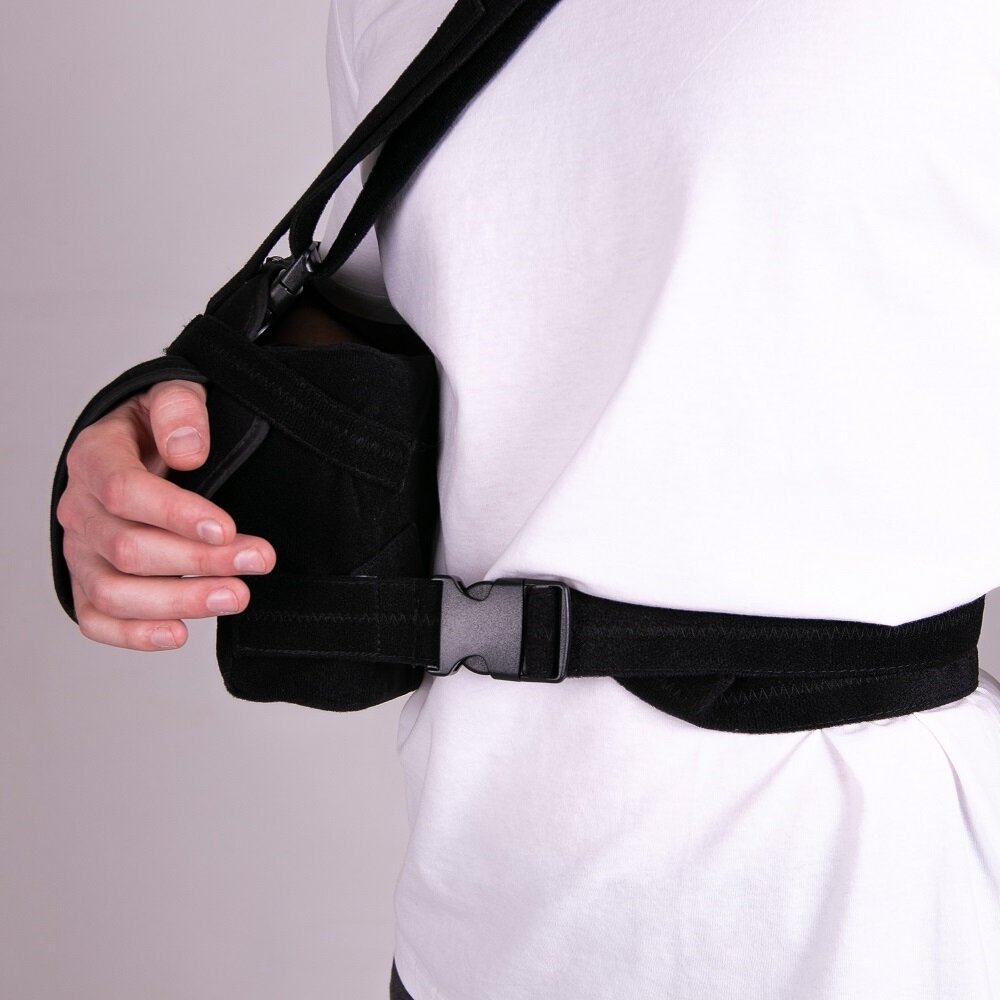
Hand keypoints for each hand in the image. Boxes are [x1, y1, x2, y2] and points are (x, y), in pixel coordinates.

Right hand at [56, 379, 276, 650]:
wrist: (140, 448)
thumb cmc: (158, 426)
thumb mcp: (173, 396)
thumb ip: (180, 410)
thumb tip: (189, 450)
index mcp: (95, 457)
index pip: (123, 491)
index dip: (176, 513)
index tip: (227, 527)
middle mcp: (80, 508)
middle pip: (127, 548)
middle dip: (199, 559)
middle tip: (257, 561)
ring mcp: (82, 551)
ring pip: (113, 590)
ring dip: (179, 599)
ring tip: (236, 596)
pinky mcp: (90, 585)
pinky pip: (96, 619)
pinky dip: (134, 634)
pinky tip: (181, 632)